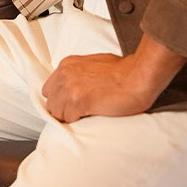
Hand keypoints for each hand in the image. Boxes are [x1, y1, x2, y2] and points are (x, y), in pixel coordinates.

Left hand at [41, 36, 186, 122]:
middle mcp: (65, 75)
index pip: (49, 90)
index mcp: (67, 65)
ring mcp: (70, 88)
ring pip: (57, 113)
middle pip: (51, 103)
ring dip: (70, 117)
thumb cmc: (123, 71)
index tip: (70, 105)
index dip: (60, 100)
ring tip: (88, 114)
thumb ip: (78, 75)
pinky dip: (78, 121)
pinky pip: (68, 119)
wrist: (137, 76)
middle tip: (80, 112)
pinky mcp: (78, 101)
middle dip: (63, 110)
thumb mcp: (93, 65)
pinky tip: (91, 115)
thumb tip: (74, 89)